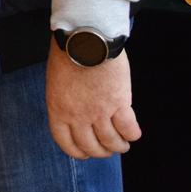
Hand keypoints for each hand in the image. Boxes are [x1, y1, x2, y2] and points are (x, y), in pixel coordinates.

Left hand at [45, 39, 139, 158]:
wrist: (85, 38)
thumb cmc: (69, 54)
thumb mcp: (57, 83)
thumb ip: (65, 102)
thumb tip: (78, 116)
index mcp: (58, 110)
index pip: (67, 144)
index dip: (78, 152)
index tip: (86, 153)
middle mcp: (77, 116)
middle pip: (91, 146)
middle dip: (101, 151)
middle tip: (108, 148)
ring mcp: (99, 112)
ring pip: (112, 142)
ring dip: (119, 146)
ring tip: (123, 144)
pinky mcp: (119, 103)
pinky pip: (128, 128)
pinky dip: (132, 134)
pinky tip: (133, 133)